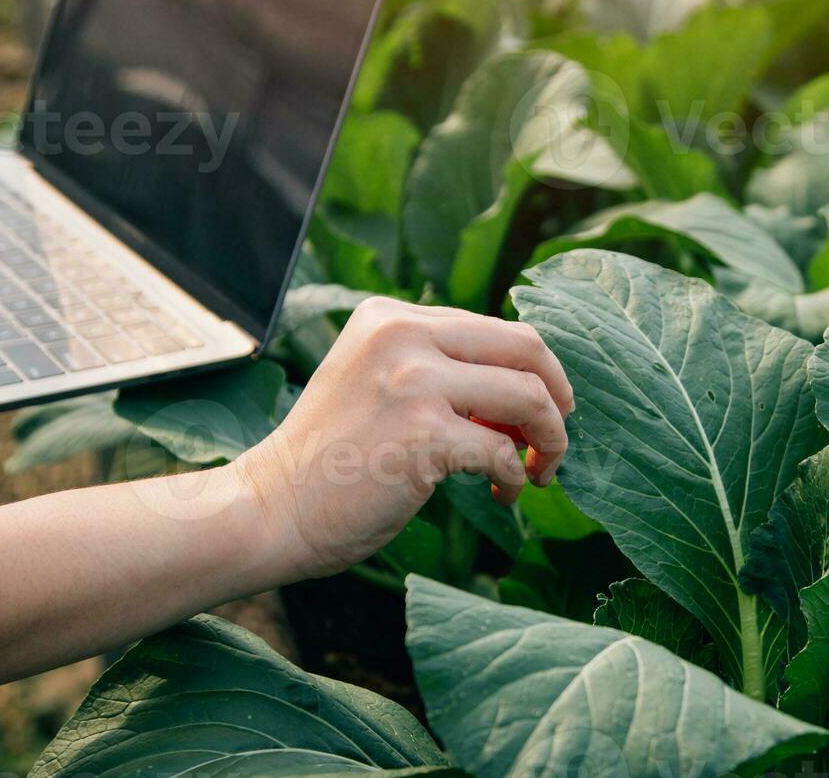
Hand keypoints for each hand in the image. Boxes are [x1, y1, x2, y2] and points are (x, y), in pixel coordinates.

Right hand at [234, 297, 573, 581]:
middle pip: (526, 347)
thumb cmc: (329, 461)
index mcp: (390, 317)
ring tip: (536, 473)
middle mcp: (401, 336)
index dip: (532, 372)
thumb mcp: (377, 383)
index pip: (495, 328)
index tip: (538, 411)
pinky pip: (503, 452)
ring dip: (550, 440)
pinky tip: (502, 495)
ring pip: (529, 397)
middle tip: (555, 437)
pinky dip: (514, 478)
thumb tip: (529, 388)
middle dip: (558, 396)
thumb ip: (437, 369)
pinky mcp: (423, 434)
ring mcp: (413, 382)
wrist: (270, 510)